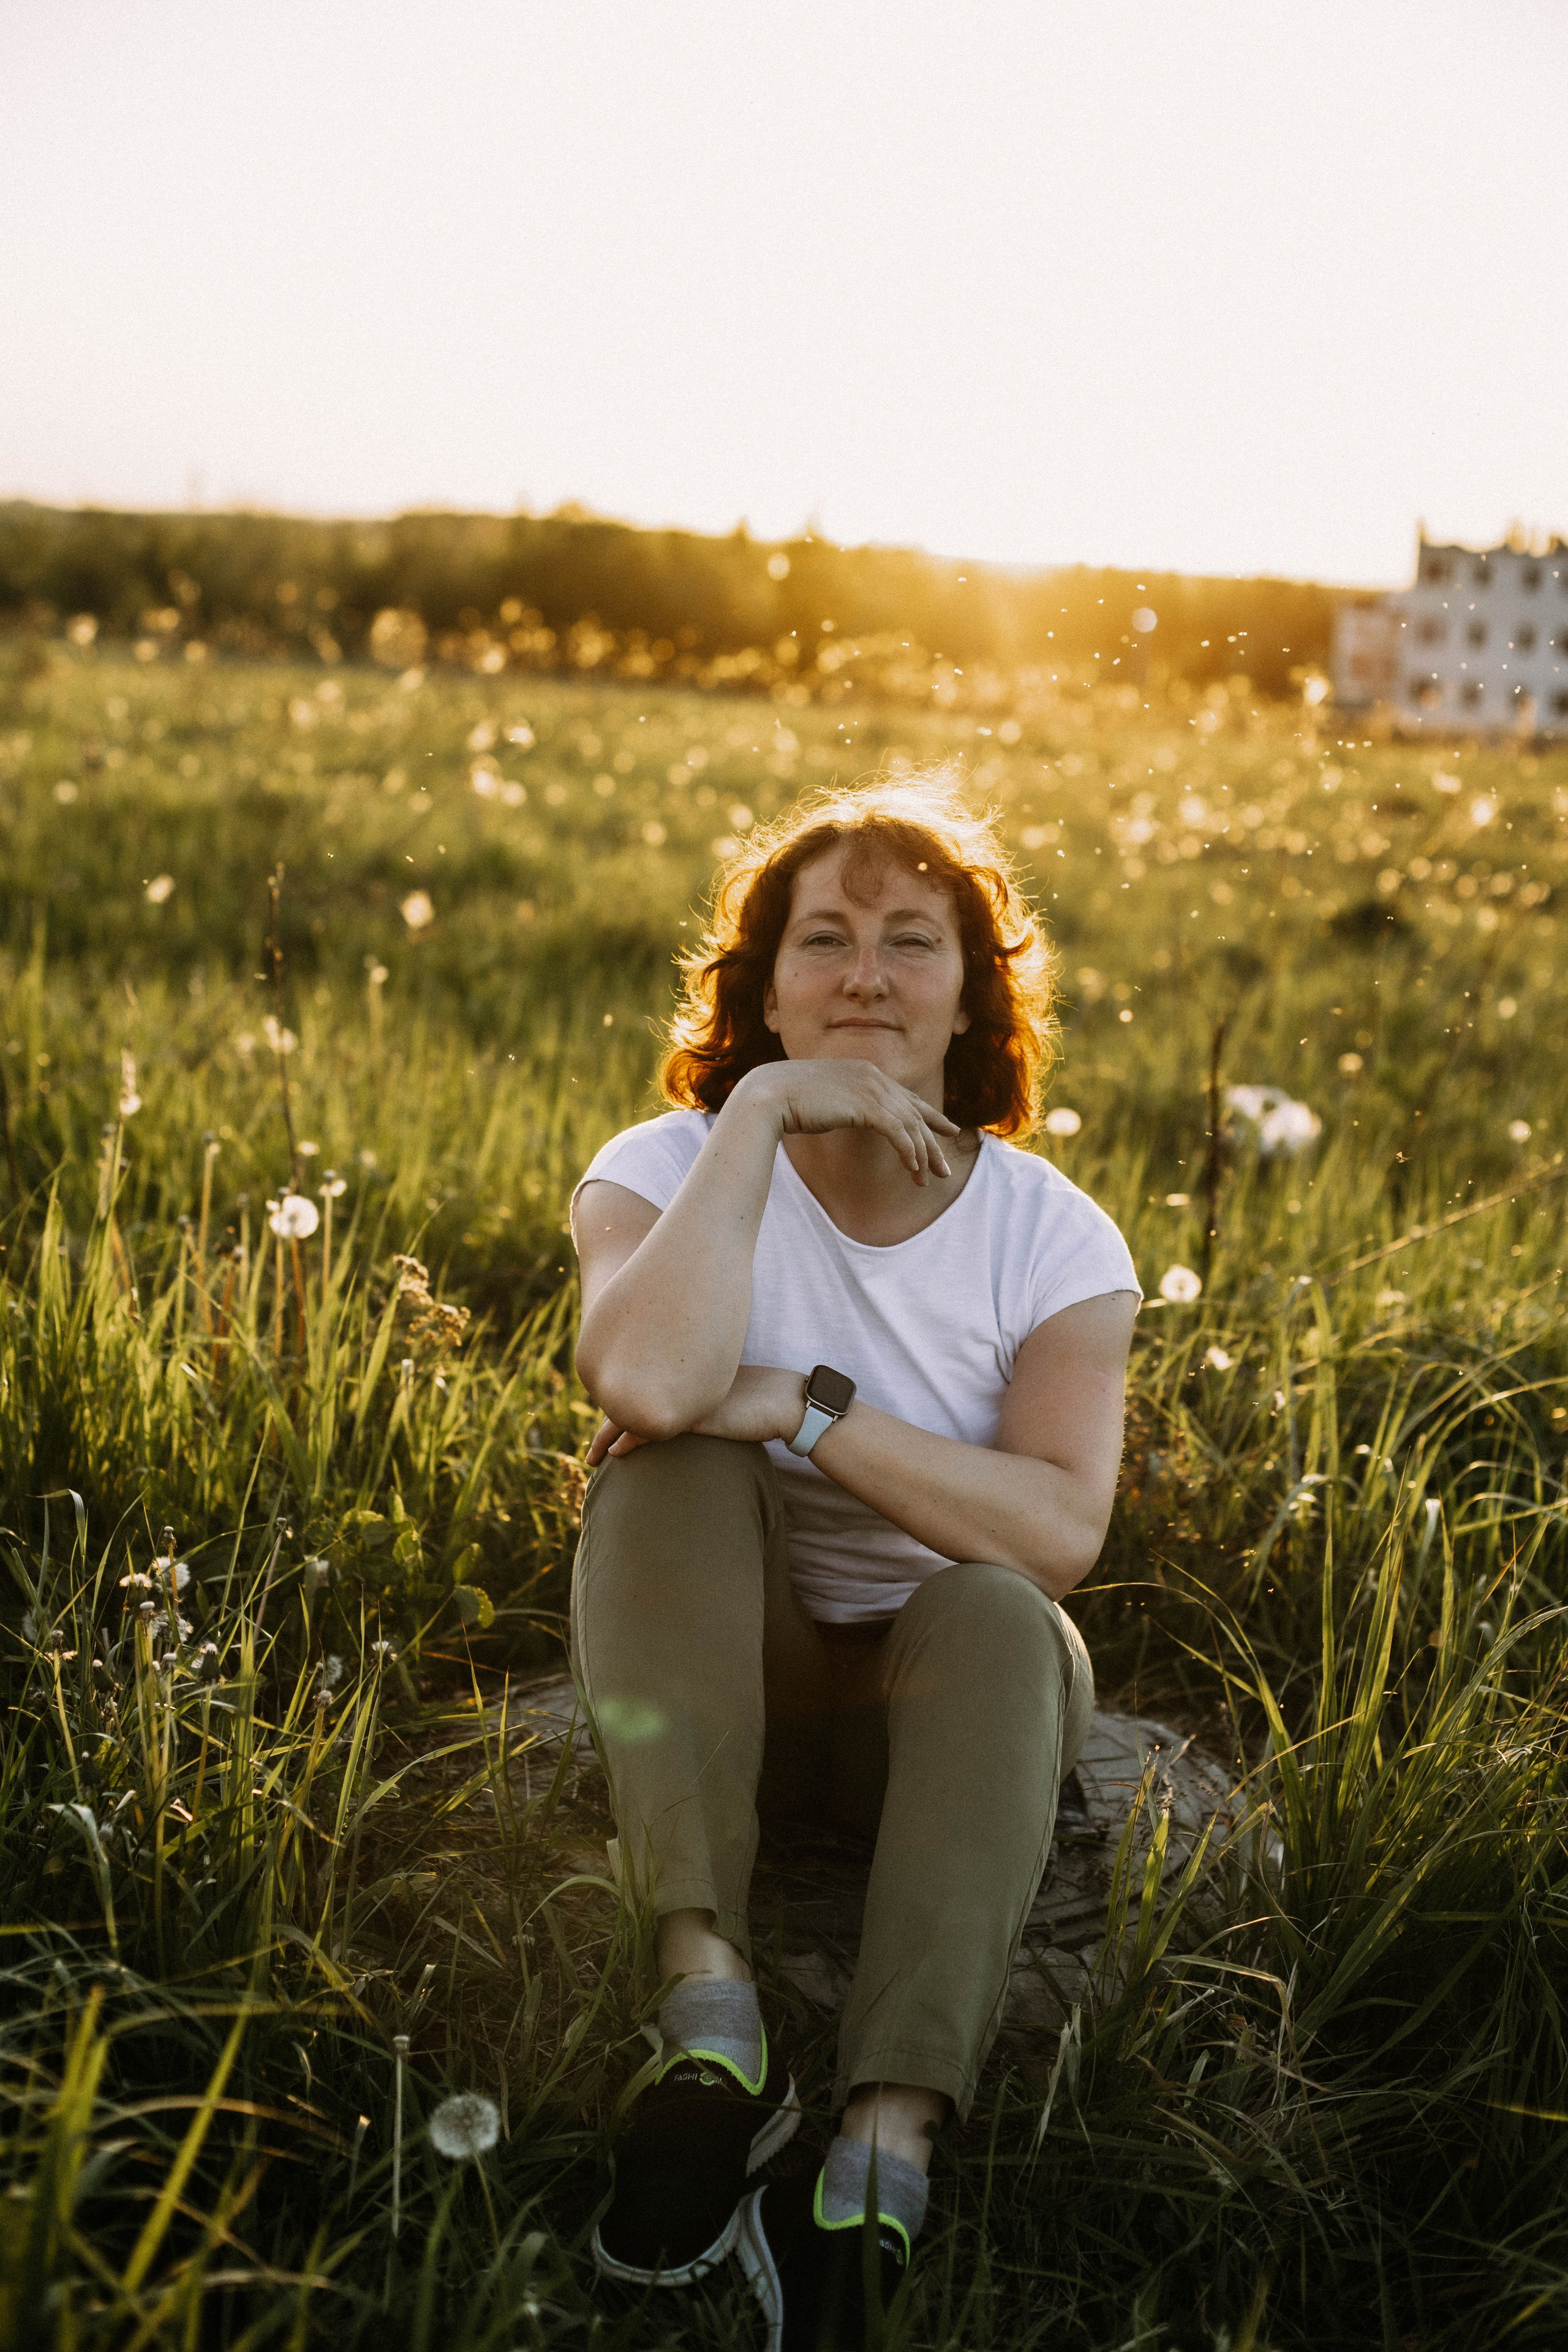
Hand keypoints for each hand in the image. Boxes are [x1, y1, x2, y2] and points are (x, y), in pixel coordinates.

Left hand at [583, 1365, 807, 1465]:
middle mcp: (679, 1379)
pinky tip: (617, 1454)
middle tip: (591, 1448)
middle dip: (606, 1422)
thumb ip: (703, 1401)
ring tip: (594, 1455)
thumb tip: (685, 1421)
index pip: (640, 1383)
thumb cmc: (767, 1403)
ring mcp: (684, 1396)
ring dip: (608, 1435)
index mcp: (686, 1372)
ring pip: (633, 1412)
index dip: (621, 1402)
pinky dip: (629, 1441)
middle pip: (627, 1395)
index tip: (607, 1422)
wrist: (791, 1403)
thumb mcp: (728, 1395)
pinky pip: (650, 1429)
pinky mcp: (693, 1416)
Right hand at [736, 1061, 958, 1184]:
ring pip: (910, 1124)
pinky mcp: (865, 1105)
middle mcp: (872, 1076)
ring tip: (928, 1180)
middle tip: (944, 1169)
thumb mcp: (824, 1100)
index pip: (906, 1097)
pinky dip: (908, 1152)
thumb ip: (842, 1103)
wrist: (767, 1095)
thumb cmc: (787, 1101)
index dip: (930, 1115)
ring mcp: (870, 1088)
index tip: (949, 1130)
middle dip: (933, 1143)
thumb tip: (844, 1114)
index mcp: (864, 1072)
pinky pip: (897, 1132)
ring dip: (922, 1155)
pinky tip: (913, 1169)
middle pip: (914, 1113)